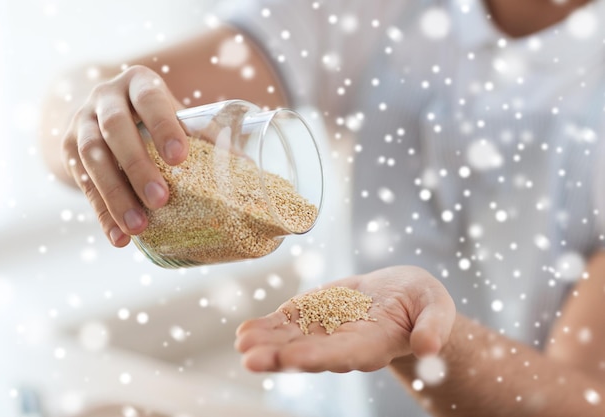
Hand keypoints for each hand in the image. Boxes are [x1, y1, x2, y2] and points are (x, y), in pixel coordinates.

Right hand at [61, 65, 187, 246]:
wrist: (103, 111)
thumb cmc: (154, 117)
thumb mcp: (175, 115)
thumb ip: (203, 136)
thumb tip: (245, 167)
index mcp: (138, 83)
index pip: (149, 99)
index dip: (163, 126)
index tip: (179, 158)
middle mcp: (105, 98)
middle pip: (115, 129)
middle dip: (137, 166)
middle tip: (160, 199)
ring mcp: (81, 123)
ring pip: (92, 158)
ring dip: (116, 195)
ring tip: (139, 227)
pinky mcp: (67, 151)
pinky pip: (83, 185)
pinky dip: (102, 213)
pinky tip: (119, 236)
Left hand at [235, 265, 455, 372]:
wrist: (401, 294)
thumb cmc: (423, 302)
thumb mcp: (436, 307)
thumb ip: (433, 326)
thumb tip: (429, 347)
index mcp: (374, 345)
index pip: (344, 355)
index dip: (319, 357)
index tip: (295, 361)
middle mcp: (344, 344)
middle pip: (309, 354)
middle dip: (280, 357)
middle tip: (251, 360)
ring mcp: (326, 330)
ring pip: (292, 340)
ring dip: (266, 343)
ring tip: (241, 343)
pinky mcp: (314, 314)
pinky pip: (287, 323)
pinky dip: (267, 327)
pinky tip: (244, 331)